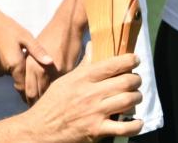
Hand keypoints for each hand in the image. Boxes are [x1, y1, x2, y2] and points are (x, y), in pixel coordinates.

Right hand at [0, 0, 53, 92]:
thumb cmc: (6, 27)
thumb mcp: (25, 37)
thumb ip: (38, 51)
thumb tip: (51, 63)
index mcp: (15, 65)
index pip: (23, 86)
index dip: (29, 90)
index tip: (34, 92)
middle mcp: (2, 71)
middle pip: (15, 77)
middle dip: (21, 72)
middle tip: (23, 59)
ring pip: (6, 72)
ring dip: (10, 67)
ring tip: (12, 51)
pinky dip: (0, 63)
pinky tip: (1, 50)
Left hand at [24, 19, 83, 105]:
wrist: (66, 26)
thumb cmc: (50, 36)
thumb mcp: (34, 49)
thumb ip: (31, 65)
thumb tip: (27, 78)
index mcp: (29, 64)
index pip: (26, 90)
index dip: (28, 100)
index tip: (30, 107)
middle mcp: (38, 69)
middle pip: (35, 94)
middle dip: (36, 104)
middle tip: (39, 114)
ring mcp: (52, 71)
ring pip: (48, 93)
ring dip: (49, 101)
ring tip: (51, 109)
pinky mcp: (66, 70)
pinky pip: (63, 86)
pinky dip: (62, 93)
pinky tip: (63, 97)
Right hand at [25, 45, 142, 141]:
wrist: (40, 129)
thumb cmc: (51, 103)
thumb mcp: (64, 81)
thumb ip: (83, 65)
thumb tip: (92, 46)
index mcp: (82, 78)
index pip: (112, 64)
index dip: (129, 60)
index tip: (135, 59)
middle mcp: (90, 93)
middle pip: (126, 81)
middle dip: (136, 80)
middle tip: (136, 81)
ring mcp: (95, 112)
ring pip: (128, 100)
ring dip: (137, 98)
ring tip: (135, 97)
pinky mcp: (97, 130)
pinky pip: (125, 127)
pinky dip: (136, 125)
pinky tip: (137, 122)